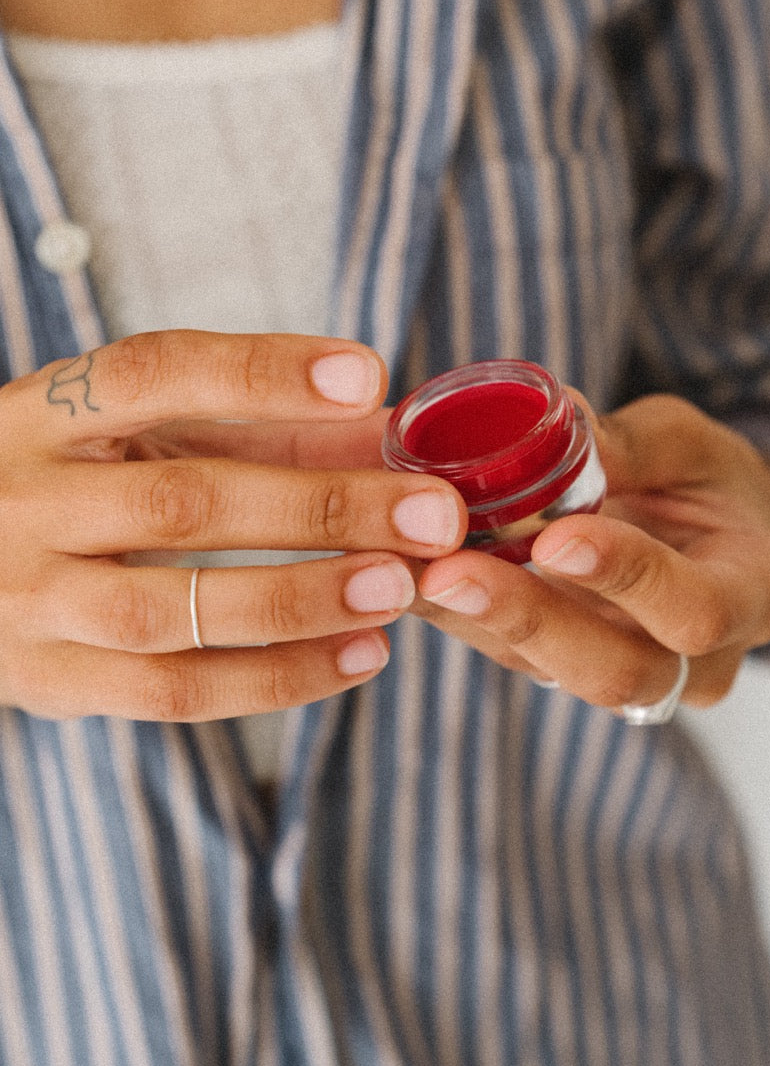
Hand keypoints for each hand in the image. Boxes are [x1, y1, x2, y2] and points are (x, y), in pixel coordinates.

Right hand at [0, 331, 466, 719]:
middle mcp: (26, 500)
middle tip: (433, 514)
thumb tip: (382, 427)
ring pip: (176, 610)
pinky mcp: (49, 682)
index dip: (262, 374)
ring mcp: (29, 601)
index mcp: (46, 414)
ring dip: (304, 600)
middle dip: (321, 508)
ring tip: (401, 588)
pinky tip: (363, 655)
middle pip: (184, 501)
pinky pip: (175, 691)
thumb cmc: (67, 484)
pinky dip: (279, 678)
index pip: (154, 374)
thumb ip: (250, 428)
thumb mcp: (131, 434)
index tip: (367, 376)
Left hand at [416, 394, 769, 711]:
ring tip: (409, 570)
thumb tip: (560, 417)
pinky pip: (513, 656)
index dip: (625, 577)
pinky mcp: (567, 668)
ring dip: (476, 623)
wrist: (710, 535)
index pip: (695, 610)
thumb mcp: (688, 442)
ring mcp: (630, 676)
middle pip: (617, 672)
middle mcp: (696, 662)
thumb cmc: (708, 479)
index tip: (555, 538)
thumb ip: (632, 442)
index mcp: (751, 595)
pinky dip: (459, 617)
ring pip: (552, 674)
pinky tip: (407, 575)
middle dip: (529, 621)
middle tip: (450, 573)